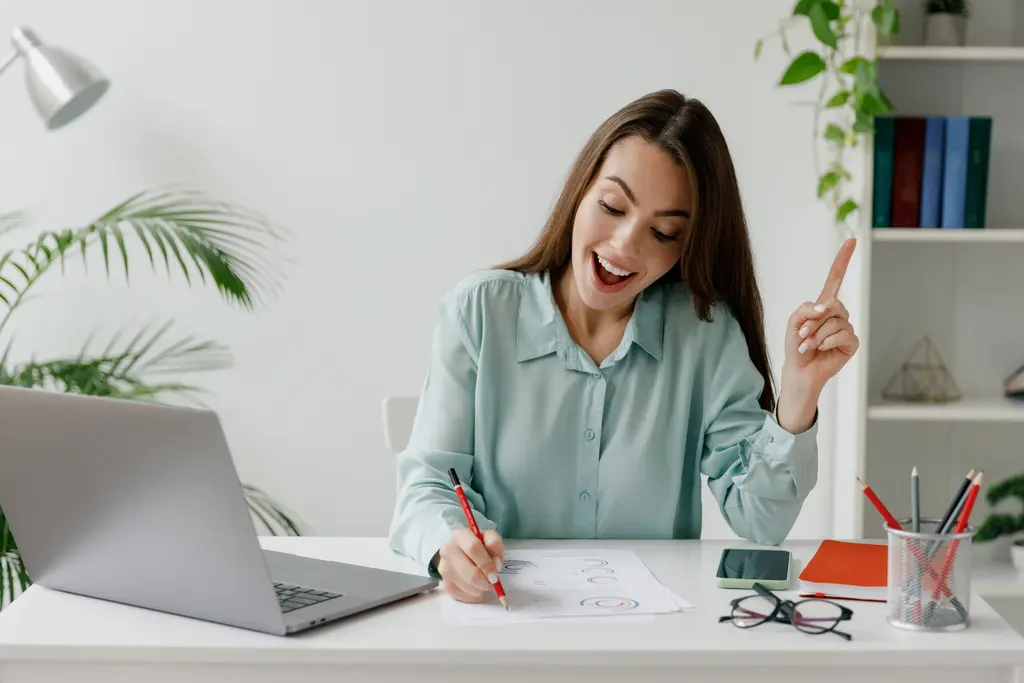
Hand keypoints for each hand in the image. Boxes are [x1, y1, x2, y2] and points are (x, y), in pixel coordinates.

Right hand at [437, 528, 503, 602]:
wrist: (465, 554)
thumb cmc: (480, 546)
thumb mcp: (490, 539)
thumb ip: (495, 545)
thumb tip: (495, 563)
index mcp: (460, 535)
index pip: (472, 548)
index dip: (485, 563)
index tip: (494, 575)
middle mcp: (447, 549)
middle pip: (467, 570)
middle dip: (483, 581)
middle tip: (492, 584)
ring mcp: (443, 567)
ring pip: (463, 584)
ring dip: (478, 589)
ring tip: (484, 586)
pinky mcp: (443, 582)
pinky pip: (457, 594)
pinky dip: (470, 596)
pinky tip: (477, 591)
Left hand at [783, 237, 859, 395]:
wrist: (799, 369)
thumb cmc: (796, 345)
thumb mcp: (794, 322)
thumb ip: (807, 309)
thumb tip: (826, 307)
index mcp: (824, 305)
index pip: (836, 278)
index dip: (843, 260)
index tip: (852, 240)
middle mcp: (838, 313)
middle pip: (833, 304)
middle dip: (813, 321)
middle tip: (803, 335)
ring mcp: (846, 327)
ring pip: (835, 321)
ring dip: (817, 335)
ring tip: (809, 346)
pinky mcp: (852, 342)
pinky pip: (843, 334)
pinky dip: (827, 342)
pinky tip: (821, 350)